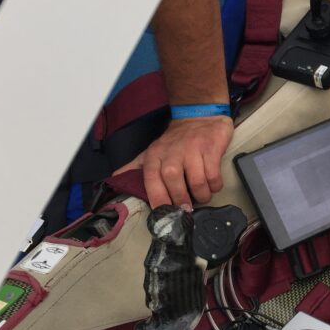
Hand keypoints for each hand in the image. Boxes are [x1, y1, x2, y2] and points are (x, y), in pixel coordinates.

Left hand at [115, 116, 233, 208]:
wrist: (199, 116)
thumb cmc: (176, 140)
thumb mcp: (152, 151)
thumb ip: (135, 166)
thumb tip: (114, 178)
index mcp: (155, 155)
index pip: (152, 180)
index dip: (158, 199)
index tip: (165, 214)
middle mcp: (172, 152)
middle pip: (174, 182)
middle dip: (181, 200)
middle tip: (187, 209)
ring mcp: (192, 149)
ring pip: (196, 181)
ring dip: (201, 195)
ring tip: (203, 197)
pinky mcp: (211, 148)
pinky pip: (213, 175)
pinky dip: (214, 185)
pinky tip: (213, 185)